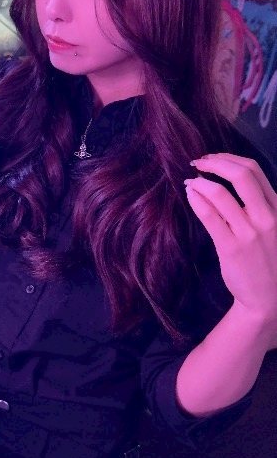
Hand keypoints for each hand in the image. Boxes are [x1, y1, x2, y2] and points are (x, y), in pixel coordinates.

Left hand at [186, 153, 276, 328]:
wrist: (269, 299)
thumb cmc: (268, 259)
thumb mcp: (272, 227)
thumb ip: (258, 205)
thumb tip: (226, 180)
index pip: (254, 170)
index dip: (228, 158)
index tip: (212, 158)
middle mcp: (267, 217)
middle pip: (240, 174)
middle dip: (214, 162)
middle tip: (197, 163)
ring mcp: (250, 233)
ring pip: (220, 193)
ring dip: (200, 182)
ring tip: (190, 182)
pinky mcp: (231, 248)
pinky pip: (209, 215)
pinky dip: (196, 200)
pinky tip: (190, 196)